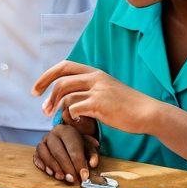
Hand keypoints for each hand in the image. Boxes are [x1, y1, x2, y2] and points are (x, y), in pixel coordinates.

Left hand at [34, 60, 160, 134]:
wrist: (148, 113)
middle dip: (46, 90)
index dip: (48, 75)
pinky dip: (71, 116)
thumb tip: (68, 98)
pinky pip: (75, 109)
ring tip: (52, 116)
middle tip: (40, 104)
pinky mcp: (100, 105)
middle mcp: (95, 78)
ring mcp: (97, 91)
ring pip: (66, 95)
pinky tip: (76, 122)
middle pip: (61, 80)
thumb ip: (89, 89)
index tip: (38, 88)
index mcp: (95, 72)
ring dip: (56, 107)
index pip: (64, 66)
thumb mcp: (107, 89)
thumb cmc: (127, 105)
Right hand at [34, 122, 100, 183]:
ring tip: (61, 177)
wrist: (67, 137)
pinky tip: (49, 171)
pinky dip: (41, 164)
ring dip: (53, 166)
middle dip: (66, 167)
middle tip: (72, 179)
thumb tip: (92, 164)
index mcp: (68, 131)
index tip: (84, 176)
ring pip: (45, 152)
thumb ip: (92, 155)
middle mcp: (54, 133)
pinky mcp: (38, 147)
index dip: (78, 163)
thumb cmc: (79, 144)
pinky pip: (37, 155)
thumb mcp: (89, 147)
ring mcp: (44, 140)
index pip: (73, 148)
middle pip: (57, 150)